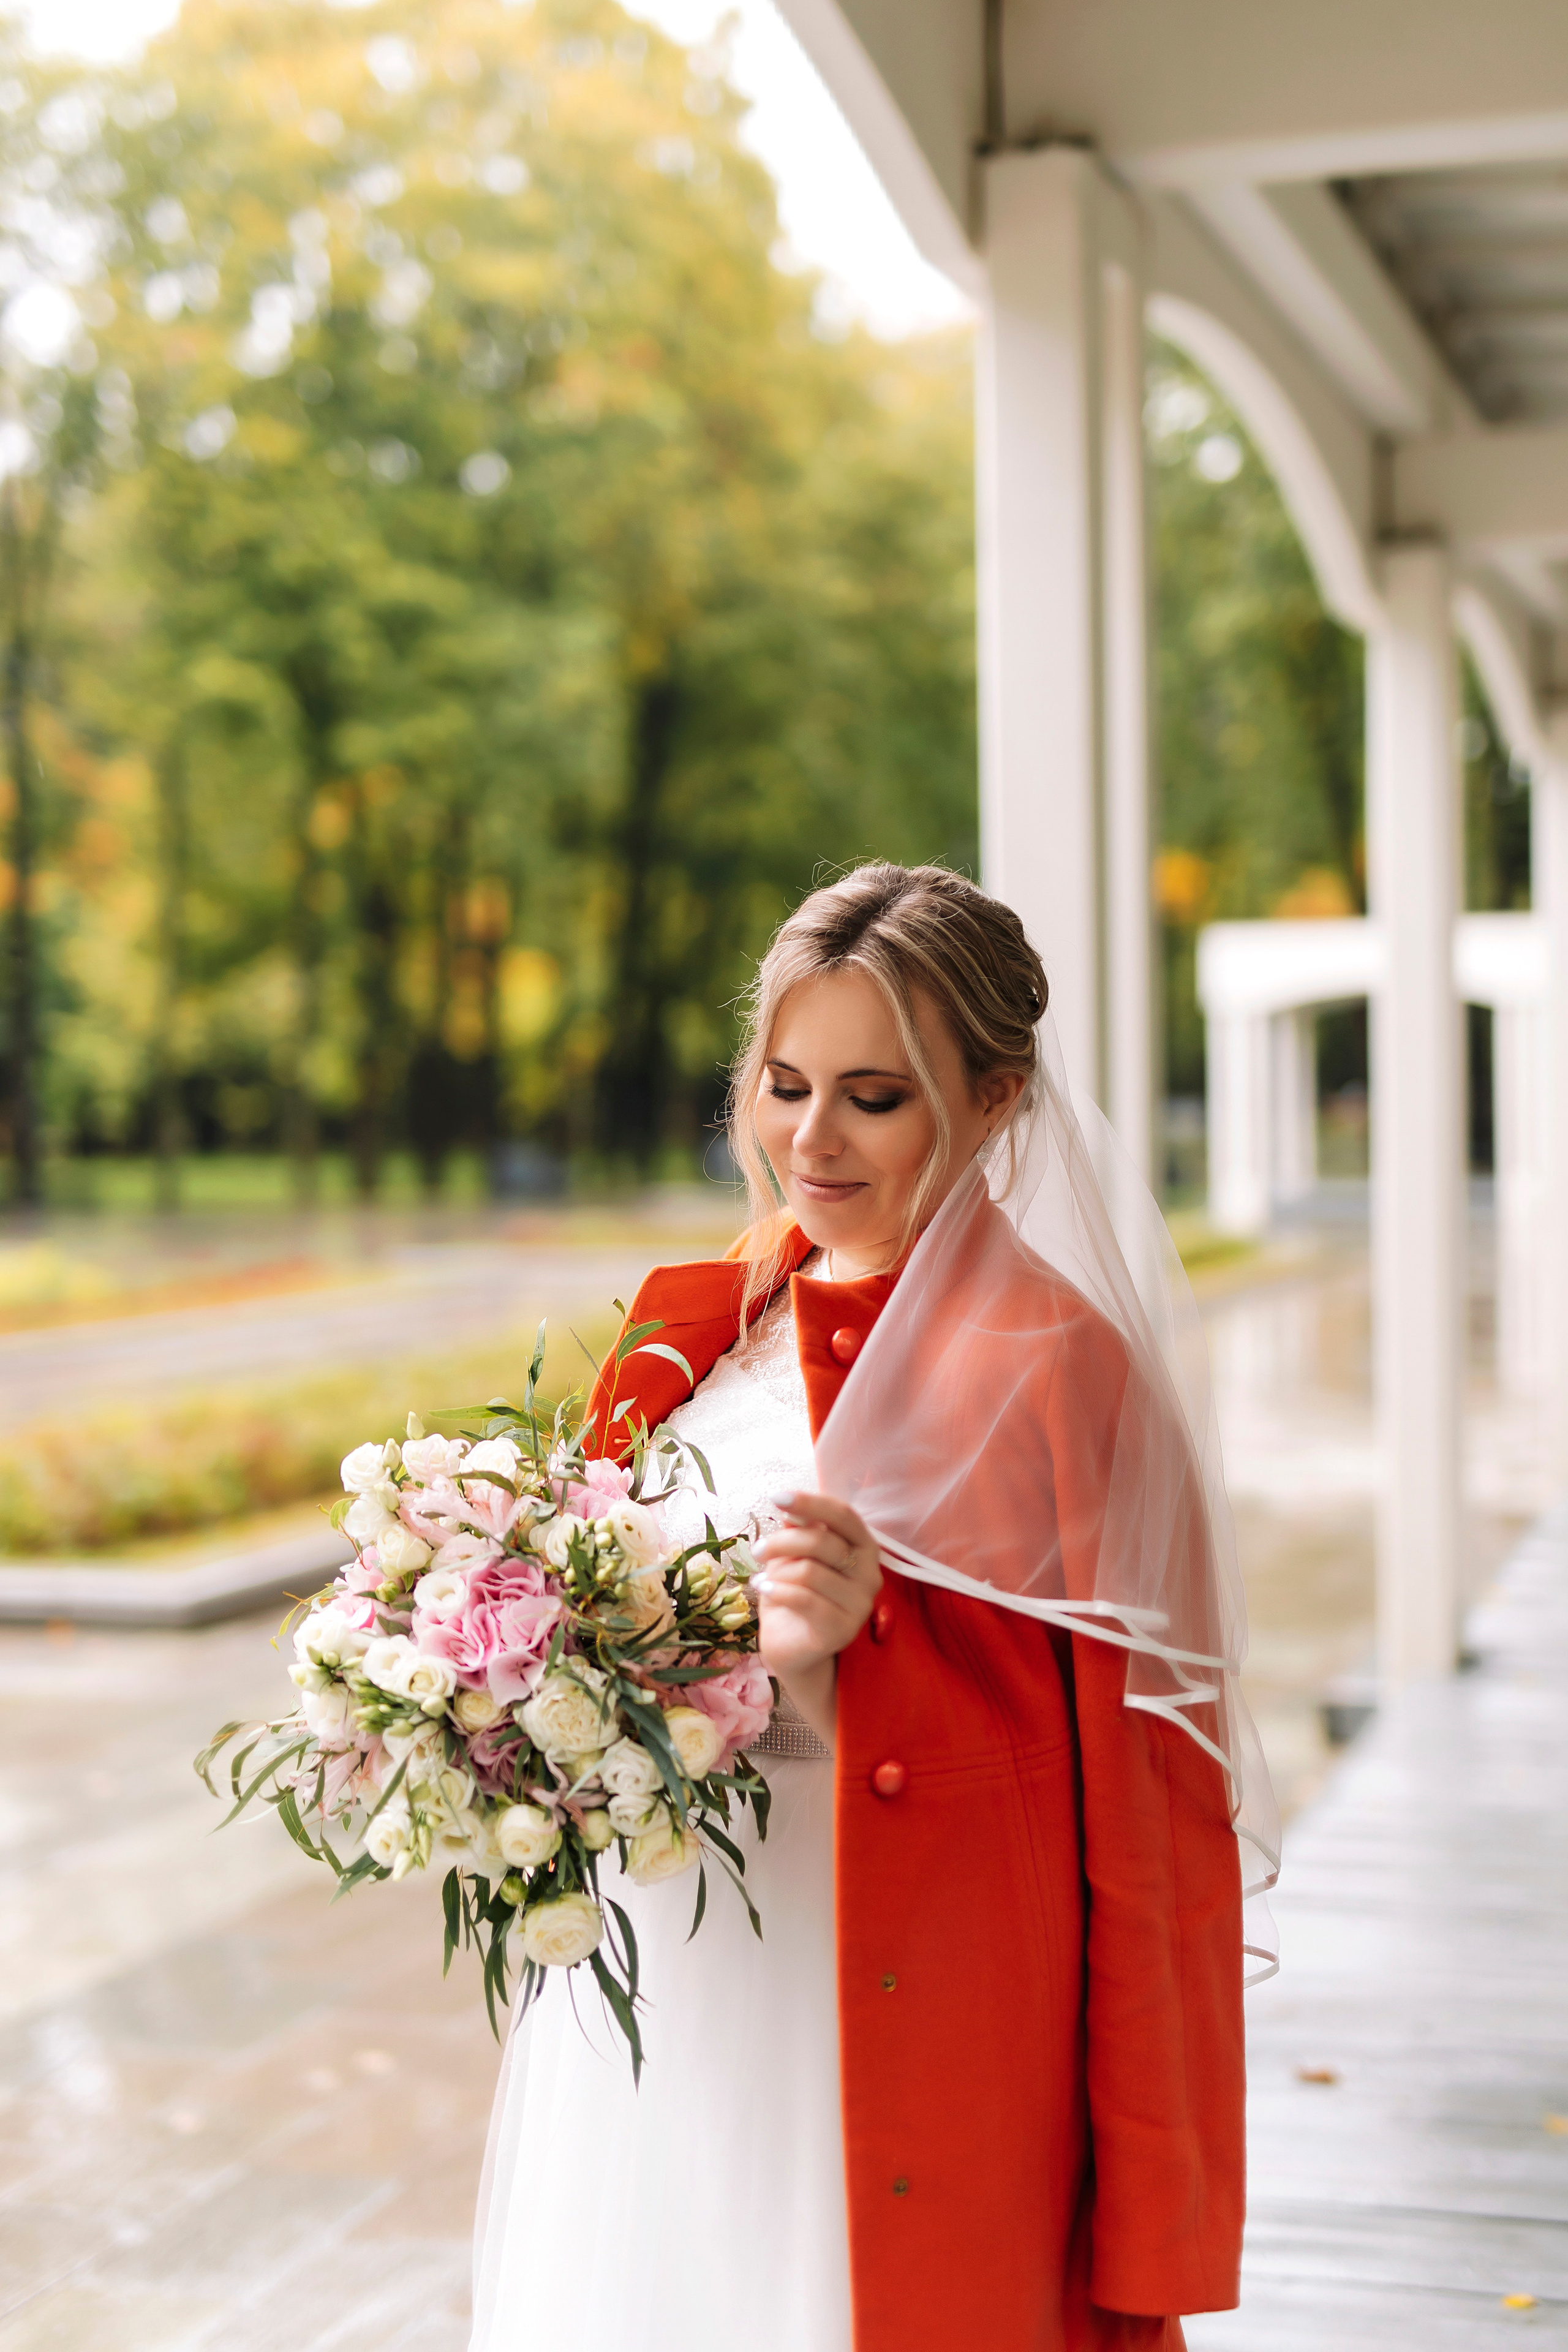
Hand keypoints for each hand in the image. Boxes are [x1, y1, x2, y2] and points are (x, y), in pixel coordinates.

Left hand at [752, 1493, 881, 1744]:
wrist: (793, 1645)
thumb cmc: (797, 1592)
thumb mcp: (795, 1556)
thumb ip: (800, 1532)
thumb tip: (793, 1511)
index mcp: (863, 1547)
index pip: (843, 1515)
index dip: (811, 1503)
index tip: (776, 1497)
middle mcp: (870, 1574)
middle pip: (823, 1541)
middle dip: (782, 1541)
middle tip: (758, 1550)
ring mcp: (860, 1605)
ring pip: (811, 1571)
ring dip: (778, 1572)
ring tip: (764, 1579)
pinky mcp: (842, 1629)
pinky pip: (805, 1599)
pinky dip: (778, 1590)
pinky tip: (764, 1590)